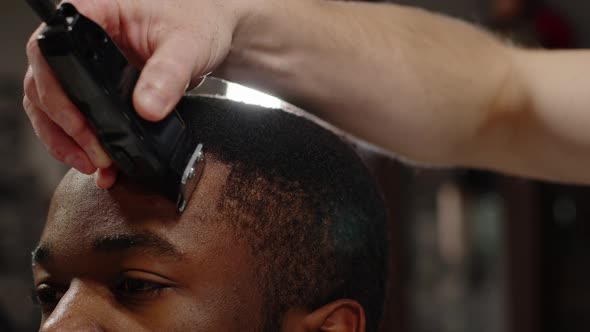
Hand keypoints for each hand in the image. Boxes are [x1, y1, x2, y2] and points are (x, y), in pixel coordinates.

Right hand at [23, 0, 248, 187]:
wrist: (213, 34)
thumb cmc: (199, 22)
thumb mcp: (188, 45)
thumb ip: (168, 73)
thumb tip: (145, 106)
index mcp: (95, 14)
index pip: (51, 48)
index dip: (54, 87)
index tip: (78, 120)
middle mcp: (83, 40)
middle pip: (44, 83)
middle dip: (62, 125)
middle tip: (93, 153)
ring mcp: (89, 66)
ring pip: (53, 105)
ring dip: (67, 140)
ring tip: (94, 165)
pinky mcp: (101, 88)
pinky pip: (79, 117)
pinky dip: (84, 144)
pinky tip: (101, 166)